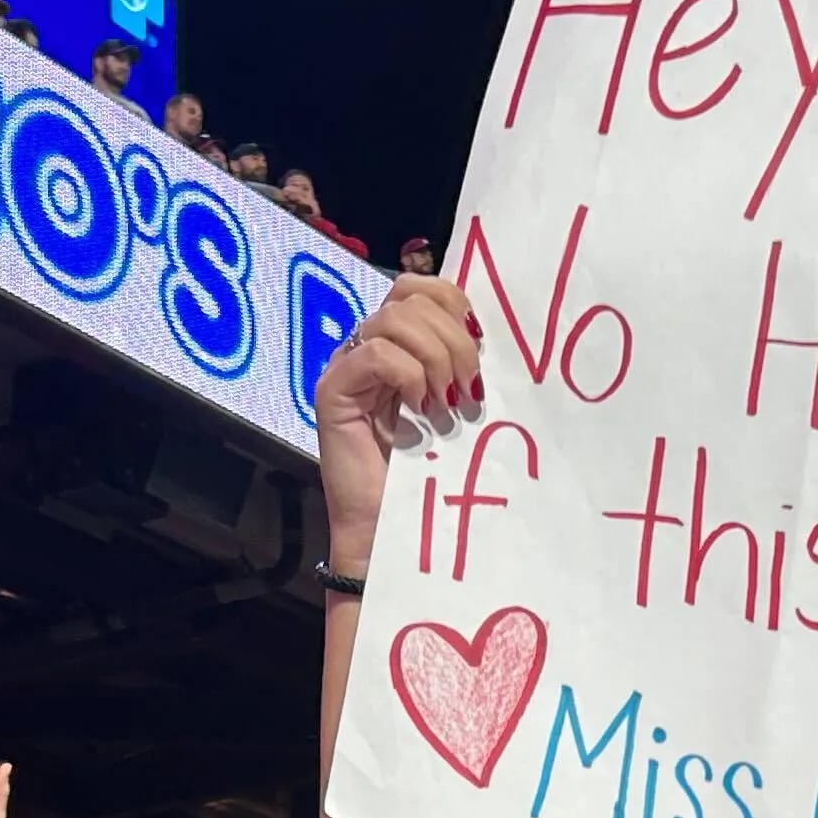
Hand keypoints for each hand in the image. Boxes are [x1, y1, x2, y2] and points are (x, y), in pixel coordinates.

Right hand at [313, 275, 480, 572]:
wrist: (395, 529)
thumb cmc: (430, 475)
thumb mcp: (456, 406)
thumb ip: (460, 366)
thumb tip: (484, 333)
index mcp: (398, 345)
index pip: (418, 287)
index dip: (454, 304)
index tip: (481, 347)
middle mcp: (367, 349)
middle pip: (408, 297)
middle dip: (452, 337)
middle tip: (468, 389)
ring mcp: (347, 367)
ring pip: (393, 319)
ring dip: (435, 357)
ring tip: (446, 403)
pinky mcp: (333, 391)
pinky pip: (376, 354)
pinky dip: (409, 375)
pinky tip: (422, 409)